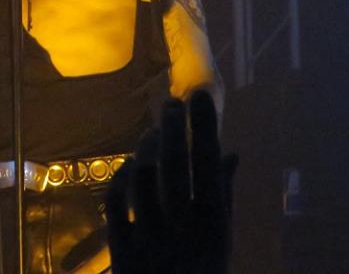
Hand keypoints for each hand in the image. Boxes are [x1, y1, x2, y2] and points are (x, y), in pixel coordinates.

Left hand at [106, 90, 237, 273]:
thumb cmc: (201, 273)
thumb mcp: (220, 243)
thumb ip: (222, 196)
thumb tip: (231, 152)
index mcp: (213, 226)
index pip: (208, 165)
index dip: (204, 126)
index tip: (200, 94)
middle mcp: (182, 229)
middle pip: (173, 164)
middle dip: (173, 127)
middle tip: (172, 101)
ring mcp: (149, 239)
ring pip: (143, 178)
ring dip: (146, 148)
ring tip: (152, 132)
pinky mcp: (121, 250)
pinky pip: (116, 203)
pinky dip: (121, 178)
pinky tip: (128, 166)